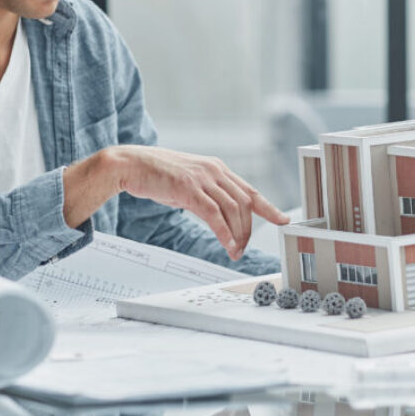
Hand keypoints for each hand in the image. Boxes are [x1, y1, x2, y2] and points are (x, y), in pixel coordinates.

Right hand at [106, 145, 289, 259]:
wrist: (131, 164)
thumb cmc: (157, 174)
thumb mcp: (189, 181)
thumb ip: (207, 193)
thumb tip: (219, 214)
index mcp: (217, 168)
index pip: (250, 190)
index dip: (269, 207)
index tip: (283, 220)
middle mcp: (214, 170)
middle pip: (245, 203)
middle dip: (248, 229)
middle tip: (242, 249)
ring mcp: (202, 178)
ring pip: (233, 209)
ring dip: (238, 235)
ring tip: (234, 252)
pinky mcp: (189, 189)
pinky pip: (214, 214)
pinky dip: (224, 232)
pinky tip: (227, 245)